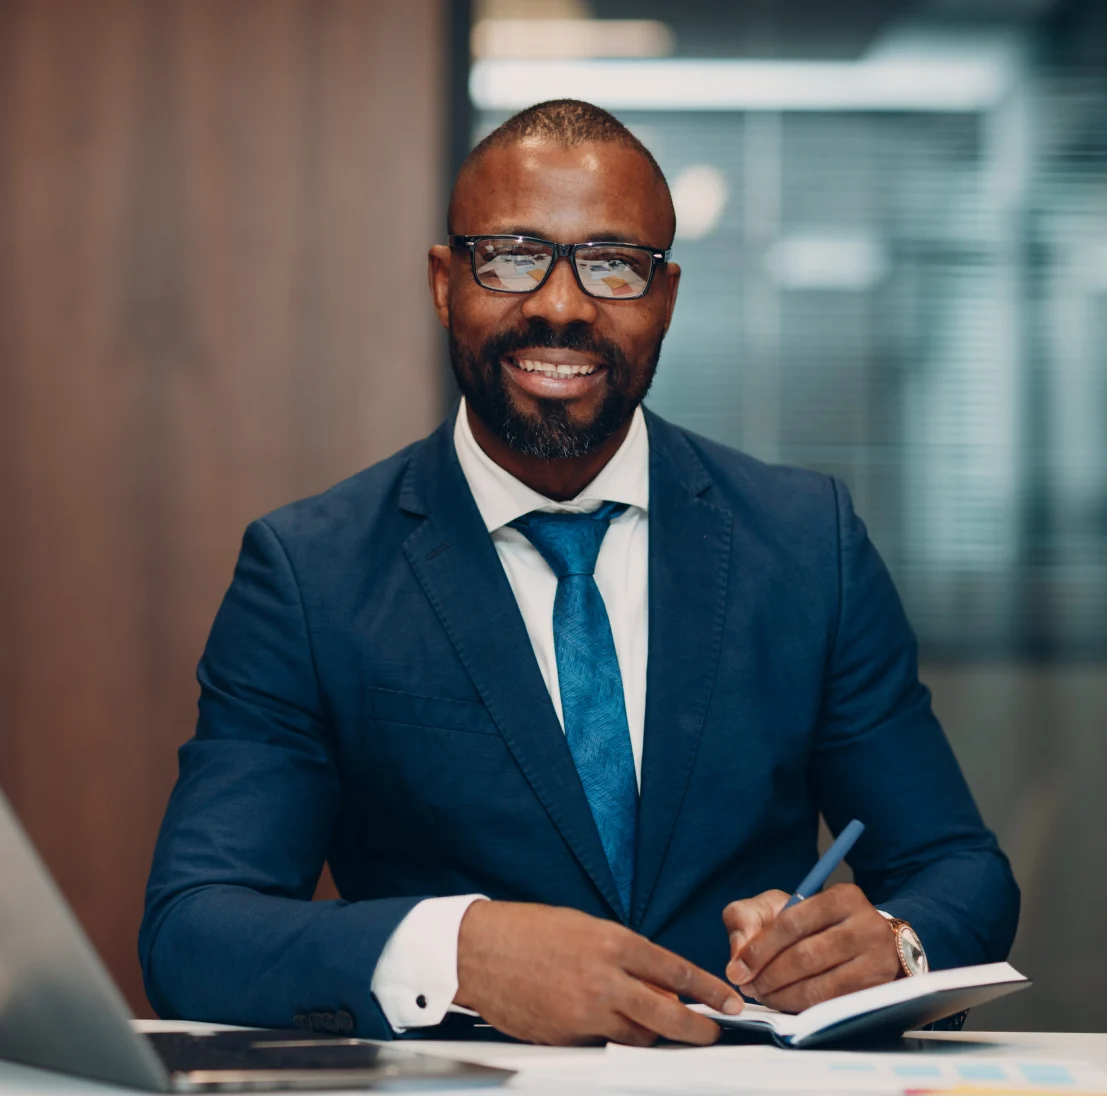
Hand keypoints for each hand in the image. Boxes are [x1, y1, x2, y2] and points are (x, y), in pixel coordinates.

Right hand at [455, 900, 742, 1045]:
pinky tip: (607, 1025)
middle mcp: (605, 979)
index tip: (729, 1002)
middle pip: (668, 1015)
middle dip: (697, 1029)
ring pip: (638, 1036)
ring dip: (652, 1035)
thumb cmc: (528, 931)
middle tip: (712, 1033)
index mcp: (613, 943)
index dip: (710, 991)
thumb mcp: (585, 928)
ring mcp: (585, 1013)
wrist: (479, 951)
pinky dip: (613, 1038)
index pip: (677, 972)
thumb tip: (656, 981)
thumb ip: (622, 955)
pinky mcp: (567, 1037)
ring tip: (655, 1027)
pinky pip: (603, 1044)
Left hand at [722, 884, 900, 1012]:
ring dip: (782, 995)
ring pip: (818, 985)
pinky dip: (801, 1007)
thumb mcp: (779, 906)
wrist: (867, 941)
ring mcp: (876, 960)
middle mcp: (866, 925)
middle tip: (748, 986)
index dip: (760, 949)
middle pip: (805, 956)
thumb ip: (748, 919)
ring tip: (763, 995)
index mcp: (841, 897)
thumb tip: (737, 959)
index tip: (738, 969)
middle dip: (769, 975)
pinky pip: (831, 1004)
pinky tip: (784, 1002)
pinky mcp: (876, 990)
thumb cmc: (814, 922)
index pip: (791, 923)